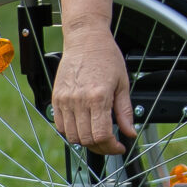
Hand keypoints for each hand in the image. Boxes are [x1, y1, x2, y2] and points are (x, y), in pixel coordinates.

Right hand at [52, 25, 135, 155]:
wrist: (86, 39)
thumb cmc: (106, 56)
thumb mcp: (123, 84)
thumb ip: (125, 112)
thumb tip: (130, 132)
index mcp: (98, 97)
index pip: (101, 135)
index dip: (111, 147)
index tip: (119, 146)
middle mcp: (78, 100)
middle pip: (86, 139)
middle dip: (100, 147)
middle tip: (110, 143)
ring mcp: (65, 100)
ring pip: (72, 136)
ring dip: (85, 141)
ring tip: (97, 135)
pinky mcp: (56, 98)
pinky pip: (60, 125)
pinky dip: (72, 131)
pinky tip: (84, 125)